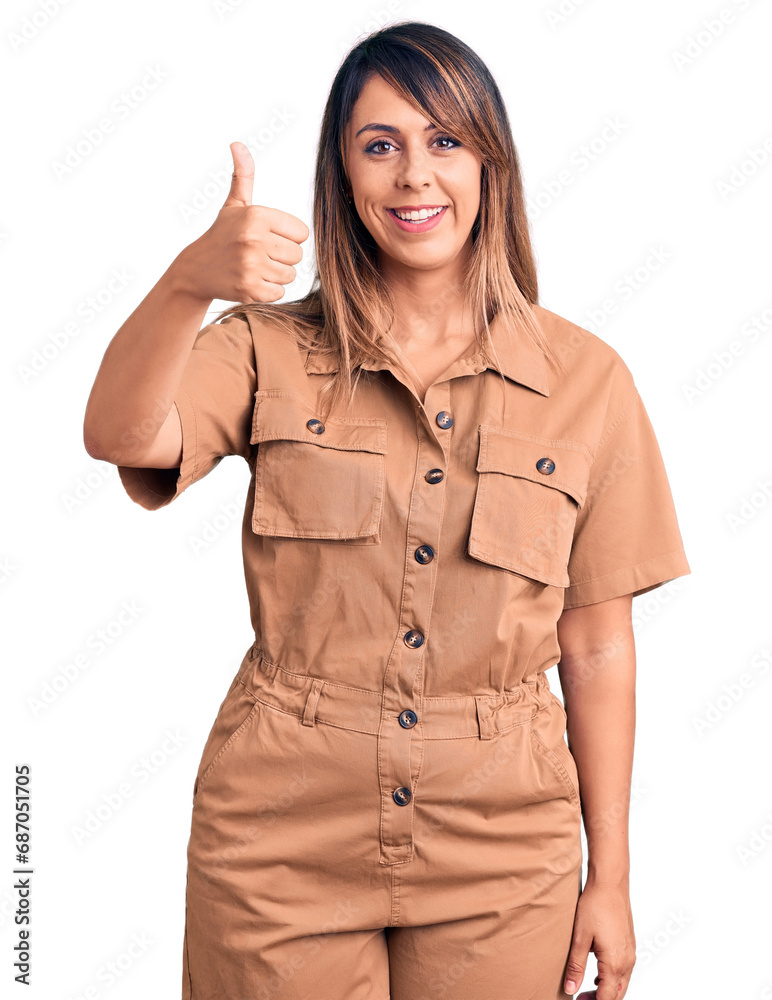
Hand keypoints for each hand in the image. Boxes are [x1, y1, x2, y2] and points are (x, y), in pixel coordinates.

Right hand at [172, 141, 309, 303]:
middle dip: (282, 257)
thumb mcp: (234, 204)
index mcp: (257, 216)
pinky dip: (268, 291)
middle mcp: (254, 239)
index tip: (268, 237)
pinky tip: (251, 281)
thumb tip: (237, 144)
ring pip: (290, 275)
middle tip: (260, 254)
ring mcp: (251, 266)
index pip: (301, 233)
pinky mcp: (249, 289)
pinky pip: (279, 293)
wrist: (195, 270)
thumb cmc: (222, 235)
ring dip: (276, 275)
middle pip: (297, 256)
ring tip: (255, 267)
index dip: (287, 237)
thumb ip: (243, 175)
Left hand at [563, 880, 635, 998]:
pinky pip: (624, 971)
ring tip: (587, 989)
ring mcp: (630, 953)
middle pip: (617, 994)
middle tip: (581, 999)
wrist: (610, 883)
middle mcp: (627, 961)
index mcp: (615, 963)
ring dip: (607, 991)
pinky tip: (598, 974)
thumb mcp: (580, 937)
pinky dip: (612, 979)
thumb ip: (576, 966)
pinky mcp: (629, 945)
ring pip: (622, 983)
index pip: (607, 997)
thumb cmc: (595, 906)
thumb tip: (571, 989)